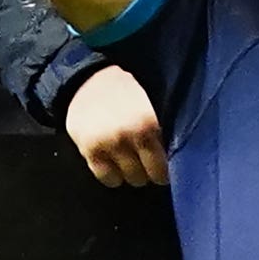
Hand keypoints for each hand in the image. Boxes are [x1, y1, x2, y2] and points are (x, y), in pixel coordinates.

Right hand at [63, 64, 169, 189]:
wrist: (90, 80)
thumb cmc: (126, 94)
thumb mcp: (150, 108)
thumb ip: (159, 133)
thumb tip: (170, 159)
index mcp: (148, 125)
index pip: (162, 167)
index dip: (164, 171)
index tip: (162, 169)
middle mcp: (127, 137)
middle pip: (146, 176)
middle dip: (147, 172)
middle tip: (145, 163)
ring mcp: (106, 145)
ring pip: (127, 179)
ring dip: (130, 174)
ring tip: (129, 163)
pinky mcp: (88, 150)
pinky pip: (105, 177)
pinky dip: (112, 176)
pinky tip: (113, 165)